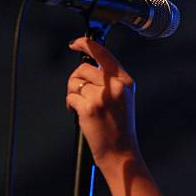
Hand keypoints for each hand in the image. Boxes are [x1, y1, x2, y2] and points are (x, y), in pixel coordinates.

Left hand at [66, 37, 138, 167]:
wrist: (121, 152)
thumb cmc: (120, 128)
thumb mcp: (124, 99)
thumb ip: (111, 81)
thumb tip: (88, 65)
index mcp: (125, 82)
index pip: (104, 54)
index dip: (87, 45)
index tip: (76, 43)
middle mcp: (115, 86)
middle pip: (83, 68)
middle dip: (76, 79)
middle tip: (80, 94)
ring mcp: (102, 96)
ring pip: (75, 82)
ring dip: (73, 94)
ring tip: (84, 107)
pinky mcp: (89, 107)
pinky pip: (70, 97)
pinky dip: (70, 104)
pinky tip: (81, 115)